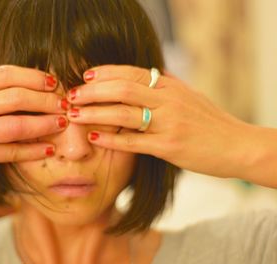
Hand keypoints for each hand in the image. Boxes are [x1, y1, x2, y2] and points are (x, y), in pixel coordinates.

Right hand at [0, 37, 68, 177]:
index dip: (33, 76)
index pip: (6, 75)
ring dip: (43, 124)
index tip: (53, 82)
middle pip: (16, 98)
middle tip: (65, 103)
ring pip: (15, 126)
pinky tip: (49, 148)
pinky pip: (10, 153)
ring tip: (62, 123)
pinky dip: (32, 151)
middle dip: (45, 100)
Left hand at [65, 65, 254, 178]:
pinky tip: (94, 137)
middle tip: (71, 96)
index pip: (130, 72)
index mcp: (170, 85)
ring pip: (123, 113)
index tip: (85, 77)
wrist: (236, 145)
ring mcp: (169, 123)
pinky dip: (111, 139)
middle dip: (92, 92)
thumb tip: (136, 81)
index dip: (104, 73)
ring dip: (94, 113)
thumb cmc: (208, 121)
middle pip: (122, 88)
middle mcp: (168, 99)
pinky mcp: (169, 147)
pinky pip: (133, 141)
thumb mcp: (186, 96)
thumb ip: (162, 88)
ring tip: (73, 115)